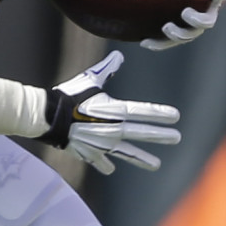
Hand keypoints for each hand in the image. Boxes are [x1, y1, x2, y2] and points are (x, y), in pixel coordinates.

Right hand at [46, 50, 181, 173]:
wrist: (49, 117)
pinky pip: (100, 160)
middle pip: (142, 133)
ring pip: (126, 152)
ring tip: (156, 165)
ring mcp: (102, 144)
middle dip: (160, 135)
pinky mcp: (89, 153)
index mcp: (115, 111)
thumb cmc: (69, 95)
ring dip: (142, 159)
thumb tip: (119, 56)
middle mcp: (113, 129)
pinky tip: (111, 168)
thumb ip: (106, 69)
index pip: (143, 112)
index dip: (160, 113)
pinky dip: (105, 164)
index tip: (176, 116)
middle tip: (176, 138)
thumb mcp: (89, 79)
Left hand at [142, 0, 225, 50]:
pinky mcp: (174, 39)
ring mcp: (190, 30)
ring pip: (188, 36)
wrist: (173, 0)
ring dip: (178, 33)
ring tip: (166, 26)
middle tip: (185, 12)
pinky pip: (167, 44)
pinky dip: (157, 44)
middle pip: (206, 22)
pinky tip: (145, 42)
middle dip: (197, 19)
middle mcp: (205, 16)